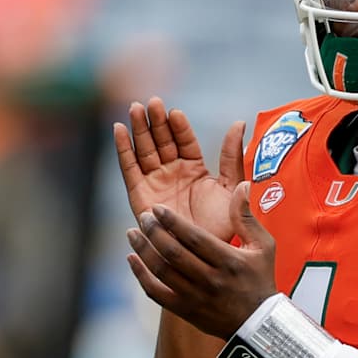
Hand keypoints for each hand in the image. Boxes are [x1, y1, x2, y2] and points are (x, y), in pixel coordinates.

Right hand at [114, 97, 245, 243]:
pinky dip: (122, 149)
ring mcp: (155, 182)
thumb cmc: (221, 225)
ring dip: (139, 129)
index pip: (184, 140)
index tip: (175, 113)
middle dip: (156, 121)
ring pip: (144, 149)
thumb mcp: (230, 185)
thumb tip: (238, 122)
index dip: (179, 126)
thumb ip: (231, 155)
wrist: (204, 255)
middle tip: (152, 102)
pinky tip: (118, 130)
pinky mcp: (139, 194)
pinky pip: (129, 168)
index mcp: (194, 168)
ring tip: (135, 108)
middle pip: (161, 140)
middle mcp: (173, 172)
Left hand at [125, 182, 277, 338]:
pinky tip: (132, 259)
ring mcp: (195, 297)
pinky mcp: (185, 310)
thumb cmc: (260, 280)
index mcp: (229, 261)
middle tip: (143, 217)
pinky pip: (156, 293)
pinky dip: (141, 275)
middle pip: (173, 253)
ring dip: (144, 250)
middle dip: (154, 232)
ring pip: (162, 271)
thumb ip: (247, 217)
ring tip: (133, 233)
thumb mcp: (264, 246)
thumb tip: (242, 186)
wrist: (258, 324)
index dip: (172, 222)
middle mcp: (210, 280)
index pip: (194, 238)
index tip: (158, 208)